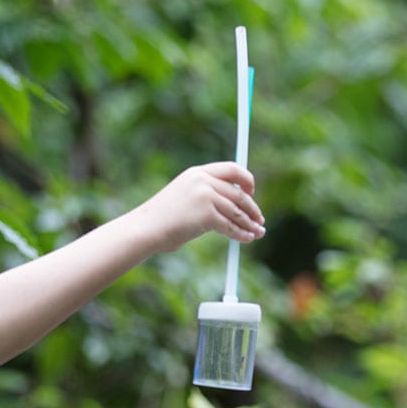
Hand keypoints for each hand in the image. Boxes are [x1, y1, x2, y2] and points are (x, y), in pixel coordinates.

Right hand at [137, 162, 264, 250]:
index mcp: (197, 172)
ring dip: (250, 224)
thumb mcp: (185, 196)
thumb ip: (207, 195)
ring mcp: (205, 197)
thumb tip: (234, 206)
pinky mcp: (207, 215)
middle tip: (259, 220)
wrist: (146, 228)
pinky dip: (241, 234)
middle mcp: (203, 181)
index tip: (252, 192)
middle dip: (252, 208)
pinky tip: (247, 238)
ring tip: (258, 232)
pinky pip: (230, 226)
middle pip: (239, 193)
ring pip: (237, 212)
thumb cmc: (163, 218)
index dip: (246, 180)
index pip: (231, 169)